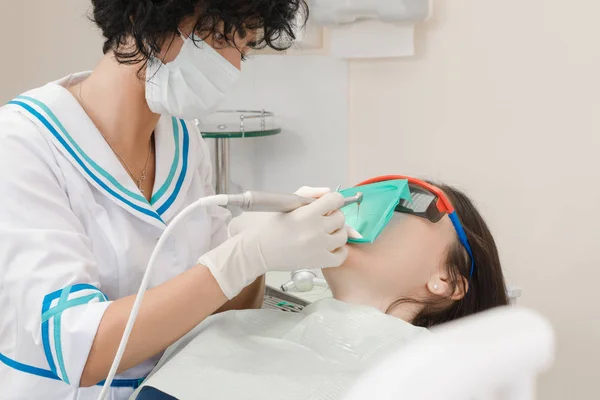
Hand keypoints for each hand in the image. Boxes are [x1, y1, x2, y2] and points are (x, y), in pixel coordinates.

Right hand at [199, 192, 348, 298]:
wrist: (257, 251)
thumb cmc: (269, 226)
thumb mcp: (286, 203)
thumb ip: (309, 193)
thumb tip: (328, 192)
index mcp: (306, 214)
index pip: (335, 200)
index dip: (333, 200)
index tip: (329, 203)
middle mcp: (315, 230)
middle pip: (340, 218)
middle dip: (333, 215)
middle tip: (322, 219)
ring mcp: (319, 247)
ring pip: (343, 236)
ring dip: (336, 232)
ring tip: (324, 233)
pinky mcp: (319, 262)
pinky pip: (341, 256)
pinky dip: (338, 251)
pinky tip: (328, 246)